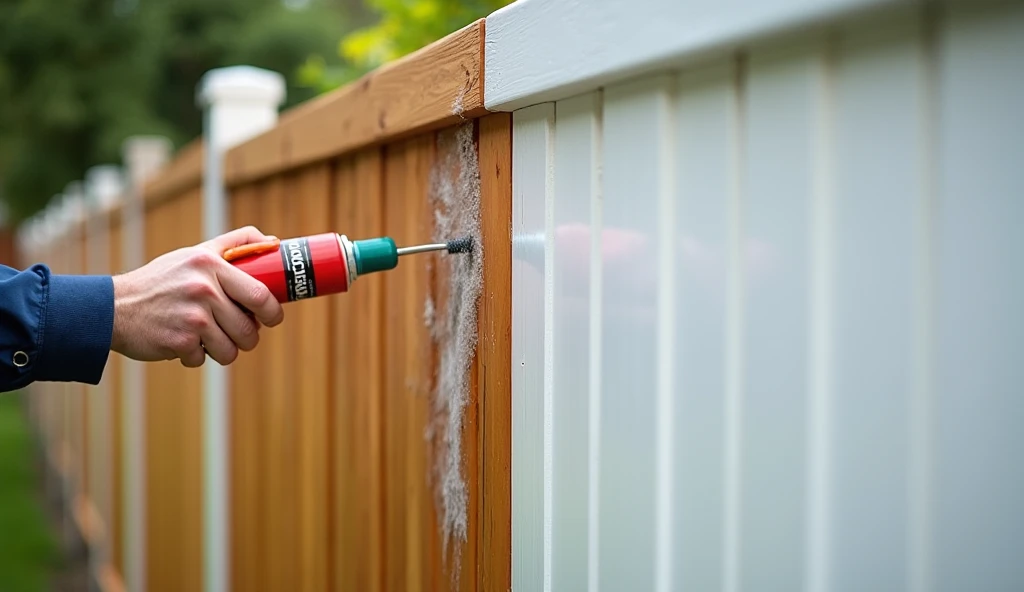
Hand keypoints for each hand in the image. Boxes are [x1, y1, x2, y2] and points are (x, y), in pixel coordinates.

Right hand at [111, 226, 284, 366]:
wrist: (114, 306)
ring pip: (230, 350)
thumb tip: (274, 243)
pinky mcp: (179, 342)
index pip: (260, 294)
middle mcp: (203, 290)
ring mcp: (192, 317)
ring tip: (207, 337)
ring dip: (222, 350)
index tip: (272, 318)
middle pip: (248, 330)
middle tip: (237, 332)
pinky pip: (204, 360)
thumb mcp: (196, 253)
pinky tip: (181, 340)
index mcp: (211, 265)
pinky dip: (194, 355)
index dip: (273, 312)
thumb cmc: (162, 280)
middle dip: (247, 337)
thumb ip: (235, 244)